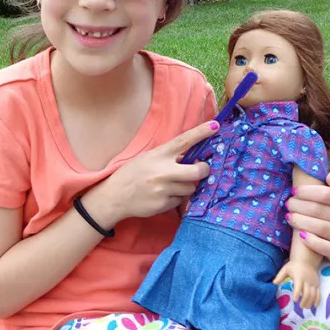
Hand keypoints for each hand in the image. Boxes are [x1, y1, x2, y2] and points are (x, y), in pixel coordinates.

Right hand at [84, 121, 216, 226]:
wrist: (114, 196)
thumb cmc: (132, 174)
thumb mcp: (148, 158)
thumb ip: (168, 156)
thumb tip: (191, 157)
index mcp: (159, 155)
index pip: (183, 141)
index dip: (200, 133)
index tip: (215, 125)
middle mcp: (162, 171)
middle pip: (198, 171)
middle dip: (204, 170)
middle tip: (201, 169)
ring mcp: (163, 189)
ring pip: (191, 188)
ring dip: (186, 187)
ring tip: (172, 185)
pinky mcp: (163, 204)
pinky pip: (180, 201)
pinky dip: (176, 198)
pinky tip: (163, 196)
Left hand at [274, 260, 320, 308]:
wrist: (307, 260)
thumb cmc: (294, 265)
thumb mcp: (285, 269)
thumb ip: (280, 276)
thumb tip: (273, 283)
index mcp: (299, 277)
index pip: (298, 287)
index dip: (297, 294)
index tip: (294, 301)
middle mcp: (307, 281)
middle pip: (307, 293)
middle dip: (304, 301)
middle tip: (300, 307)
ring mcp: (313, 283)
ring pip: (313, 295)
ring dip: (310, 302)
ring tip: (305, 307)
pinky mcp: (317, 284)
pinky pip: (319, 293)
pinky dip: (317, 300)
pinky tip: (315, 306)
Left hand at [285, 170, 329, 261]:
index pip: (326, 194)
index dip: (307, 192)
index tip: (294, 191)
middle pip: (319, 210)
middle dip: (299, 206)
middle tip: (288, 204)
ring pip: (321, 228)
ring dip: (301, 222)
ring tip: (289, 217)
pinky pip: (326, 248)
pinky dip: (312, 241)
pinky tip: (300, 235)